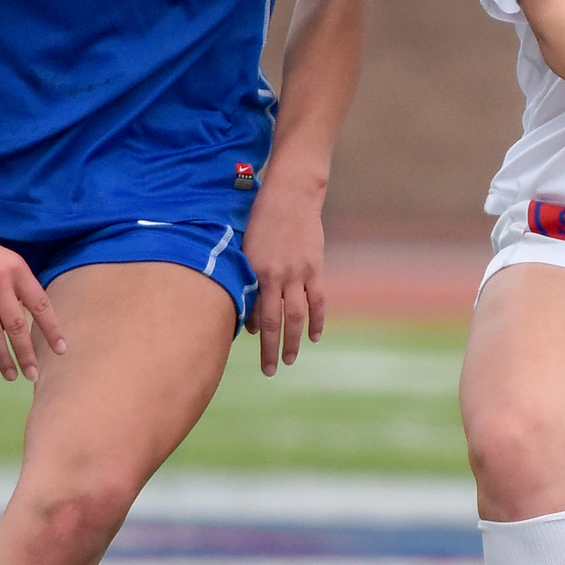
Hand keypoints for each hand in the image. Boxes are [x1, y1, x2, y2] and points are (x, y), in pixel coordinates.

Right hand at [0, 217, 64, 379]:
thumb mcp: (6, 262)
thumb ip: (18, 288)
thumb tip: (31, 321)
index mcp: (18, 270)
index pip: (41, 305)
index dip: (52, 329)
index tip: (61, 350)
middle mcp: (0, 281)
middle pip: (17, 324)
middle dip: (27, 353)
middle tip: (33, 374)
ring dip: (3, 357)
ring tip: (11, 376)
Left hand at [243, 176, 325, 376]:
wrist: (290, 194)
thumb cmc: (261, 217)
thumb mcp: (246, 245)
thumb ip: (246, 275)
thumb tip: (248, 308)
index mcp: (256, 271)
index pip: (253, 312)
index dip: (252, 333)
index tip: (249, 347)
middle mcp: (277, 276)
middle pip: (275, 322)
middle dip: (271, 349)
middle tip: (269, 370)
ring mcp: (299, 273)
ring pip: (297, 317)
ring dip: (293, 341)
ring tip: (289, 360)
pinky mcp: (315, 268)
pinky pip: (317, 301)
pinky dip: (317, 321)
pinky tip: (314, 337)